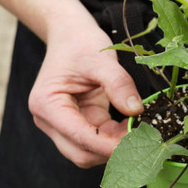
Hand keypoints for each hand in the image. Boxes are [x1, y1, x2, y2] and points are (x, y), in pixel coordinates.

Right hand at [28, 16, 143, 168]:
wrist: (70, 35)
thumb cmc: (80, 43)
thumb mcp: (101, 59)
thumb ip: (119, 84)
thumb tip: (136, 111)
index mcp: (46, 104)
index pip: (77, 135)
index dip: (105, 145)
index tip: (132, 144)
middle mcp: (49, 120)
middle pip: (80, 152)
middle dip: (110, 149)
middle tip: (141, 138)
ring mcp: (61, 124)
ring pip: (88, 150)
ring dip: (113, 145)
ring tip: (138, 129)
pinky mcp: (77, 122)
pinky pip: (97, 139)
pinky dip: (114, 138)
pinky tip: (131, 125)